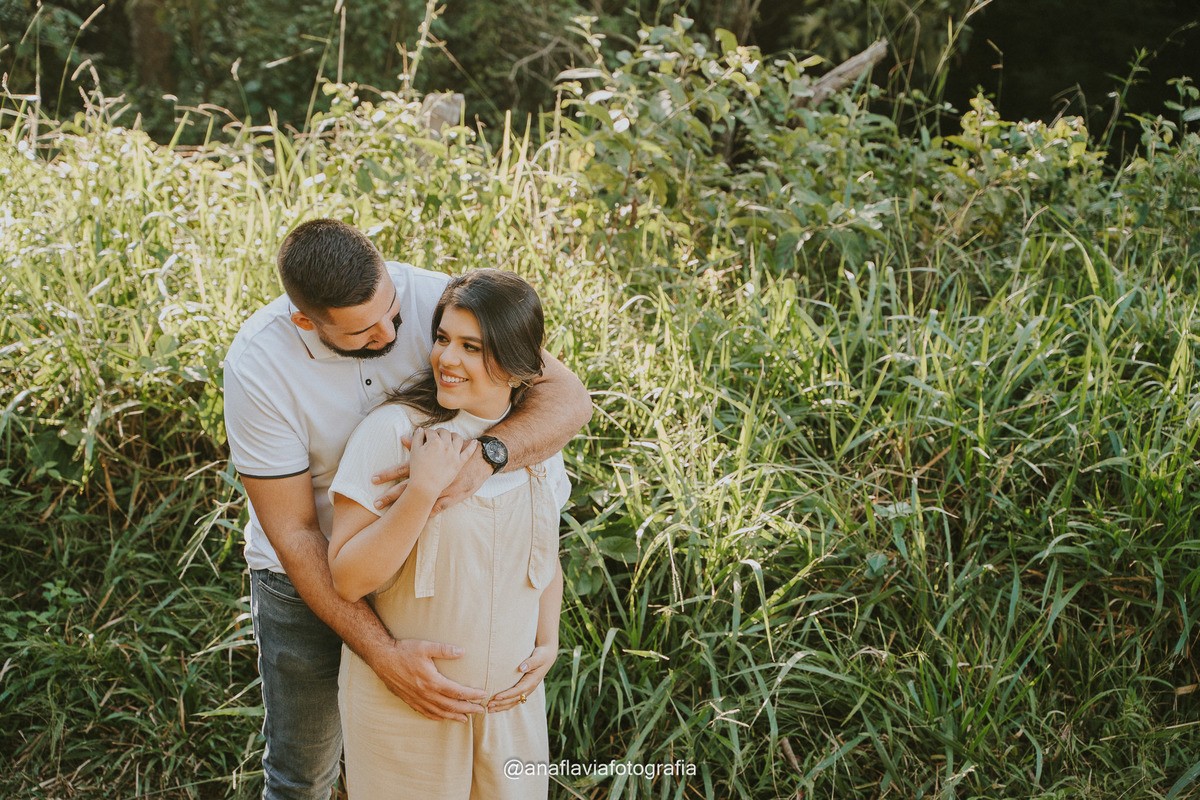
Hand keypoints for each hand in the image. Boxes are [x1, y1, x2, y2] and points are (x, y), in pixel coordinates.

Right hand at [367, 638, 487, 721]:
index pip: (457, 692)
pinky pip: (425, 712)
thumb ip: (445, 650)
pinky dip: (436, 716)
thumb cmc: (404, 650)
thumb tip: (462, 651)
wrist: (382, 658)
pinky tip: (443, 717)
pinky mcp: (409, 700)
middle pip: (451, 705)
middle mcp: (425, 694)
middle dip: (468, 709)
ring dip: (454, 716)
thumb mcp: (425, 646)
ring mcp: (417, 699)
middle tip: (481, 711)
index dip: (471, 695)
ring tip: (466, 719)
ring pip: (439, 712)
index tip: (483, 695)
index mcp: (432, 681)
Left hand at [373, 436, 492, 514]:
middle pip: (407, 488)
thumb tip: (403, 438)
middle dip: (390, 496)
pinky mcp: (452, 496)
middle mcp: (431, 478)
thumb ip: (420, 446)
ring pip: (421, 501)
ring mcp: (441, 488)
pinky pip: (438, 507)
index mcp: (426, 466)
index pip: (402, 471)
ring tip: (392, 519)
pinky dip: (429, 512)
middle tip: (374, 503)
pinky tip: (420, 521)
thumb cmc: (457, 451)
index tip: (372, 480)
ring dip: (406, 509)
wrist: (481, 458)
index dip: (387, 475)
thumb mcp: (438, 446)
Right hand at [407, 428, 477, 496]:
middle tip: (436, 435)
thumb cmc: (418, 470)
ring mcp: (454, 454)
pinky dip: (472, 446)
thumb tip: (421, 429)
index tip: (425, 436)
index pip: (431, 432)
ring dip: (453, 435)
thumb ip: (417, 438)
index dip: (427, 433)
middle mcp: (446, 445)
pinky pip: (468, 452)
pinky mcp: (460, 463)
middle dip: (439, 432)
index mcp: (434, 442)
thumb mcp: (414, 452)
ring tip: (450, 437)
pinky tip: (475, 442)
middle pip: (444, 432)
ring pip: (457, 438)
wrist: (426, 487)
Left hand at [487, 644, 557, 713]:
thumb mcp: (538, 657)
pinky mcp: (524, 689)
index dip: (507, 695)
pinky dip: (505, 704)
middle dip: (501, 703)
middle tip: (489, 705)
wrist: (547, 656)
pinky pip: (514, 700)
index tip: (497, 697)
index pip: (518, 690)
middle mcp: (529, 688)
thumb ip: (531, 662)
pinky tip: (497, 706)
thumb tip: (522, 668)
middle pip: (514, 699)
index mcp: (532, 681)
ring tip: (490, 709)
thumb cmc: (542, 655)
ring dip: (502, 706)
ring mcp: (527, 690)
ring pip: (514, 702)